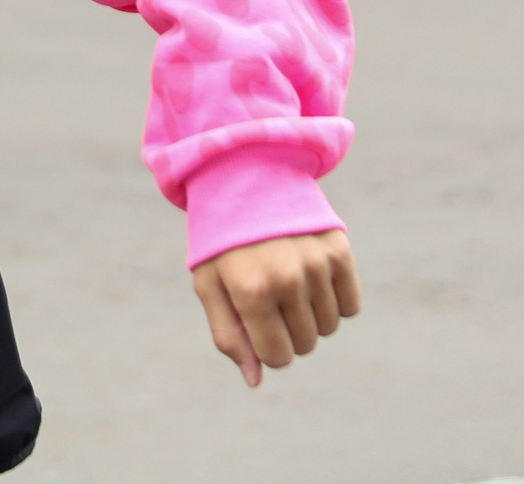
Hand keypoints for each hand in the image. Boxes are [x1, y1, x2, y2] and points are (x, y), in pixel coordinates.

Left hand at [192, 230, 360, 385]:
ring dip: (310, 314)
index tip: (256, 324)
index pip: (278, 357)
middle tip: (269, 296)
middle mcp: (287, 278)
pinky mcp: (339, 250)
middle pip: (306, 344)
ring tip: (286, 281)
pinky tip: (310, 275)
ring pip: (329, 327)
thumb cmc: (221, 240)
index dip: (267, 347)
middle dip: (287, 331)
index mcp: (250, 290)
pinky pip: (350, 306)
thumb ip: (229, 335)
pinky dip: (334, 300)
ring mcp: (316, 263)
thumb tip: (255, 381)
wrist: (243, 178)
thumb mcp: (209, 283)